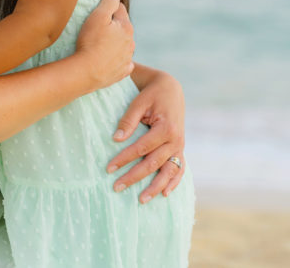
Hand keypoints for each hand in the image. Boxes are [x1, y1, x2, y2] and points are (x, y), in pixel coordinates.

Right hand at [74, 0, 134, 91]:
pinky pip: (123, 62)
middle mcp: (131, 42)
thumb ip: (109, 1)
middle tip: (96, 29)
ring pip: (123, 45)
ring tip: (99, 45)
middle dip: (113, 26)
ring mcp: (127, 58)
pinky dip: (117, 60)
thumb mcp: (98, 16)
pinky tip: (107, 60)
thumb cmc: (90, 41)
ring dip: (115, 43)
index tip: (97, 12)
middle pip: (123, 27)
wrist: (87, 72)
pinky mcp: (122, 72)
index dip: (108, 8)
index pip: (120, 9)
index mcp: (126, 27)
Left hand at [106, 70, 185, 202]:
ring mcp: (180, 146)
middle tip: (117, 187)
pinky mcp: (180, 148)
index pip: (141, 148)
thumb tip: (116, 139)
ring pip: (168, 171)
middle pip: (153, 164)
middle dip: (134, 177)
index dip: (124, 159)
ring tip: (141, 200)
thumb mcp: (139, 102)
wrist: (171, 88)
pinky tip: (165, 194)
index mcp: (166, 128)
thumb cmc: (151, 94)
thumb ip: (128, 120)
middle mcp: (176, 140)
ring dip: (155, 187)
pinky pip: (180, 168)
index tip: (109, 168)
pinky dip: (174, 182)